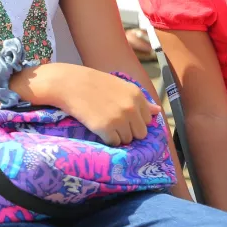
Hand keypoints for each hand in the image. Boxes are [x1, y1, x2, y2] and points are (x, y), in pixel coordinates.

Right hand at [45, 69, 160, 145]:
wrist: (69, 84)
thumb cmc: (93, 83)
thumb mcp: (120, 87)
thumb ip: (140, 101)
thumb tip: (158, 111)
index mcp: (137, 95)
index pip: (147, 120)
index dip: (135, 121)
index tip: (122, 117)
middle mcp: (131, 108)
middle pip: (140, 133)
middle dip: (129, 131)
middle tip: (113, 123)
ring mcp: (120, 119)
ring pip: (127, 140)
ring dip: (117, 136)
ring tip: (104, 124)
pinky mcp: (106, 128)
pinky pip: (114, 143)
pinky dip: (107, 139)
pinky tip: (98, 128)